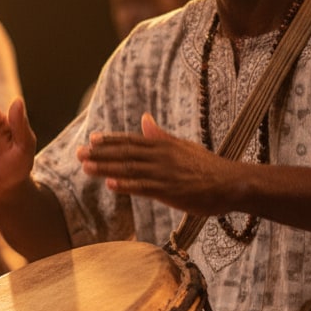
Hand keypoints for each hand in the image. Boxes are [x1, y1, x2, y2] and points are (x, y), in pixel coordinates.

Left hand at [77, 113, 242, 215]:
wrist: (232, 183)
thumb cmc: (208, 167)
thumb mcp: (183, 146)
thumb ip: (161, 135)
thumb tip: (145, 119)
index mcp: (164, 145)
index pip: (132, 141)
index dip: (110, 140)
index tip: (91, 139)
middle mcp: (162, 156)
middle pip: (126, 153)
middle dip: (100, 153)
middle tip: (78, 153)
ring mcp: (165, 173)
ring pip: (130, 169)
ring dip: (106, 168)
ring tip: (86, 167)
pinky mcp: (171, 191)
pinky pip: (145, 187)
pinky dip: (127, 185)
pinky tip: (111, 184)